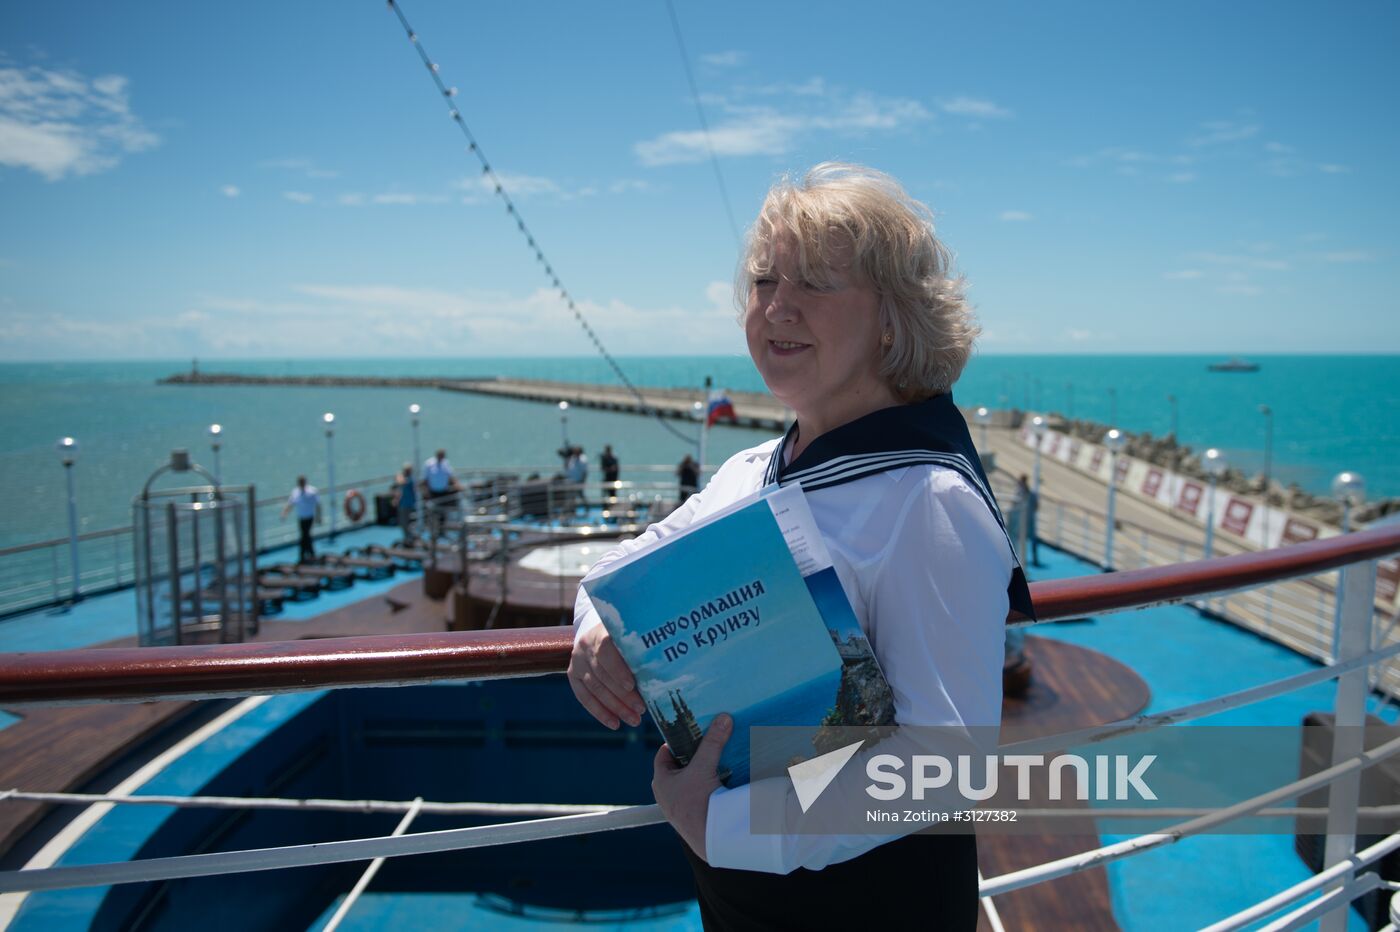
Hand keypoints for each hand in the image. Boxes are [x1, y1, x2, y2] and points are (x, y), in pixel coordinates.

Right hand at [567, 623, 644, 729]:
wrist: (601, 630)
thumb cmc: (626, 636)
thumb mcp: (633, 636)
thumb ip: (641, 651)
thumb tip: (661, 673)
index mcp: (600, 632)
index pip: (606, 652)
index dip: (617, 670)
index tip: (632, 686)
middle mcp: (585, 646)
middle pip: (602, 675)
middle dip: (622, 696)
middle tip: (641, 710)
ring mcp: (577, 661)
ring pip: (595, 689)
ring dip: (615, 708)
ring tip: (634, 720)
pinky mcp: (573, 674)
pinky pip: (584, 697)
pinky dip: (600, 712)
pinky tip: (614, 724)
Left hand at [653, 713, 731, 861]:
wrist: (709, 839)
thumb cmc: (697, 804)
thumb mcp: (703, 768)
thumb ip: (713, 743)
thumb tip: (723, 718)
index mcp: (661, 781)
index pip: (664, 754)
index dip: (676, 741)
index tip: (690, 732)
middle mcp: (667, 794)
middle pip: (679, 767)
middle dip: (693, 755)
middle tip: (707, 743)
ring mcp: (680, 806)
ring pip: (689, 781)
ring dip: (702, 771)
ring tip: (717, 758)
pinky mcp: (693, 816)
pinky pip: (699, 794)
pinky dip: (708, 786)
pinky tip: (723, 780)